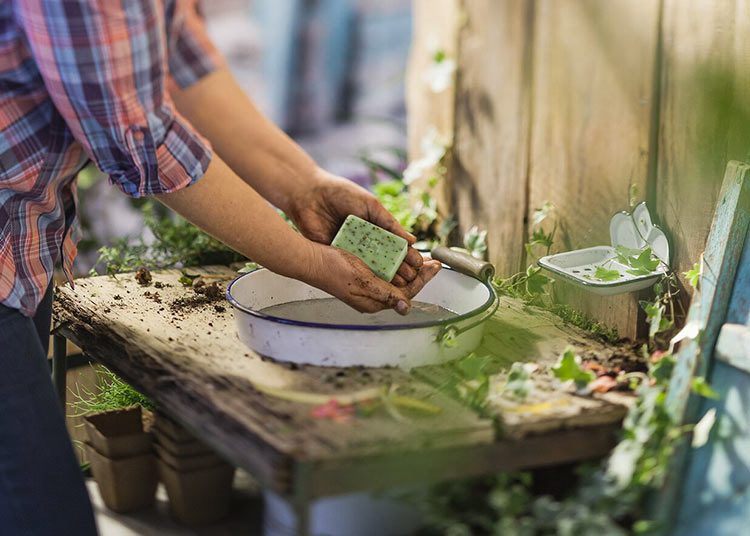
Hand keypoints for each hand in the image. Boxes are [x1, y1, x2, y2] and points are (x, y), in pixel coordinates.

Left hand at [287, 170, 423, 286]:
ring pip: (372, 266)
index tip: (419, 263)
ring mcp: (352, 249)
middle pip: (386, 259)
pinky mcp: (337, 254)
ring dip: (386, 276)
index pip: (396, 246)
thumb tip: (411, 240)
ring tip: (399, 283)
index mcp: (376, 228)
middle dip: (401, 269)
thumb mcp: (370, 205)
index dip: (408, 255)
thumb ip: (389, 223)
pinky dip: (365, 273)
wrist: (309, 193)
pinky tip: (376, 280)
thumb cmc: (340, 193)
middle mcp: (365, 241)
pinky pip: (353, 265)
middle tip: (412, 278)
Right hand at [304, 243, 441, 314]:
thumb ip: (386, 294)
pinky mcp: (361, 277)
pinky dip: (395, 265)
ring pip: (395, 280)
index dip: (423, 280)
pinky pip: (384, 273)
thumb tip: (406, 308)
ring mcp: (366, 288)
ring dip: (409, 269)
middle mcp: (372, 297)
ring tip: (421, 259)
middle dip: (420, 275)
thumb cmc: (334, 270)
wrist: (311, 260)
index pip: (407, 294)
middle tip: (434, 262)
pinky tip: (400, 256)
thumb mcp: (363, 282)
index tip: (434, 266)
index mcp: (373, 302)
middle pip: (403, 287)